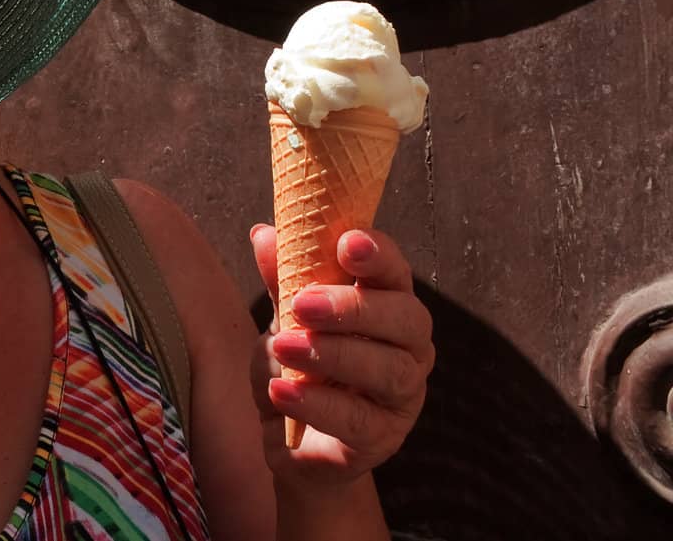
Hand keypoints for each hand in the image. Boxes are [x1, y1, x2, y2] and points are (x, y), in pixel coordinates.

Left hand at [248, 224, 433, 487]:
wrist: (289, 435)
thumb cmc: (299, 362)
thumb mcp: (288, 317)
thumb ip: (283, 278)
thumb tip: (264, 234)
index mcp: (390, 307)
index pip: (396, 274)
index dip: (379, 255)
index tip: (347, 243)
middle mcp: (409, 350)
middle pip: (405, 321)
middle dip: (355, 308)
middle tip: (302, 303)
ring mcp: (401, 398)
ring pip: (388, 371)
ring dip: (332, 355)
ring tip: (283, 346)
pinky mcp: (380, 439)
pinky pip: (357, 420)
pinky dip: (316, 403)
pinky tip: (281, 391)